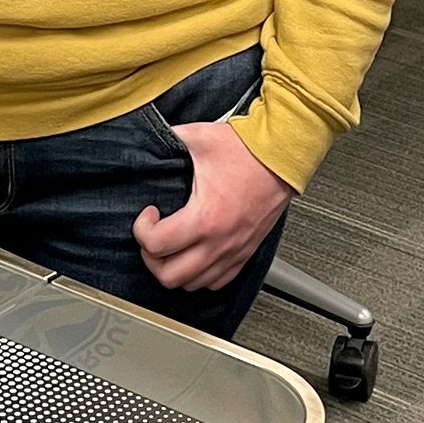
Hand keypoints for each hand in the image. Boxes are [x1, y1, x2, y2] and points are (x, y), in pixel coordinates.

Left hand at [133, 122, 295, 291]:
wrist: (282, 157)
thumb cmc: (248, 151)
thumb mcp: (199, 138)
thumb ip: (169, 139)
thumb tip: (152, 140)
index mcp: (205, 217)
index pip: (156, 244)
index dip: (141, 230)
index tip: (148, 215)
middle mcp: (219, 241)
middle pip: (170, 276)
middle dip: (152, 257)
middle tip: (153, 236)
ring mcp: (234, 250)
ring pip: (194, 284)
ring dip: (175, 268)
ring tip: (171, 247)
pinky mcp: (245, 252)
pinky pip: (218, 282)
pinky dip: (201, 276)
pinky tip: (194, 256)